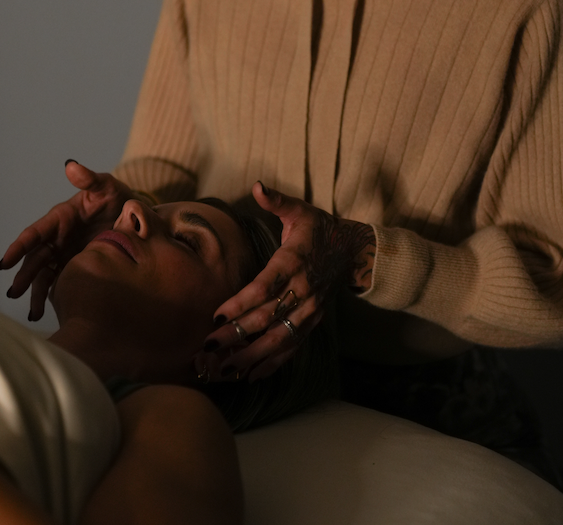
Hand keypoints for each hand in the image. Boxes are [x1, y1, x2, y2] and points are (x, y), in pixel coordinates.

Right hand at [0, 161, 133, 319]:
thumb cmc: (118, 198)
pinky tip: (46, 312)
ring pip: (43, 275)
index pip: (35, 233)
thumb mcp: (107, 186)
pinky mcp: (74, 267)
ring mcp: (64, 255)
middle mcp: (57, 238)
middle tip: (14, 292)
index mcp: (60, 218)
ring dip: (34, 292)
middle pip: (35, 258)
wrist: (136, 220)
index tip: (5, 262)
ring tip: (33, 312)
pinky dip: (50, 297)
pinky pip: (57, 283)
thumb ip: (89, 179)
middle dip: (23, 275)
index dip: (19, 247)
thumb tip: (71, 165)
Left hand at [196, 182, 375, 381]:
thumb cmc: (318, 228)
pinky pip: (292, 347)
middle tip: (208, 347)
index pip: (266, 287)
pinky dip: (272, 364)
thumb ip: (277, 201)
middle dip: (237, 335)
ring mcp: (309, 311)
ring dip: (251, 356)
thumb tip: (258, 186)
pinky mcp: (313, 323)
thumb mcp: (299, 211)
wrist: (354, 251)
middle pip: (268, 317)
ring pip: (279, 339)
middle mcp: (302, 290)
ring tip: (224, 368)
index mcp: (294, 261)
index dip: (242, 304)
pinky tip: (250, 375)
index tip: (217, 316)